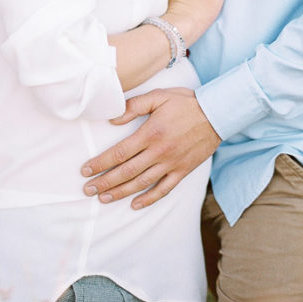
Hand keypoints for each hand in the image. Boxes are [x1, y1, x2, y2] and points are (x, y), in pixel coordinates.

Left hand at [81, 87, 219, 208]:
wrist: (217, 114)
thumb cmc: (185, 103)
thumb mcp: (158, 96)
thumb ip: (134, 106)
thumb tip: (113, 119)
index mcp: (151, 133)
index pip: (120, 153)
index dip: (101, 163)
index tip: (86, 170)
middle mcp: (159, 152)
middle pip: (127, 172)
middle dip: (104, 182)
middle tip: (87, 189)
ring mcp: (171, 163)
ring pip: (142, 183)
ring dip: (121, 192)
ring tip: (103, 198)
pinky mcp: (182, 171)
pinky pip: (164, 189)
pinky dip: (149, 199)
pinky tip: (135, 204)